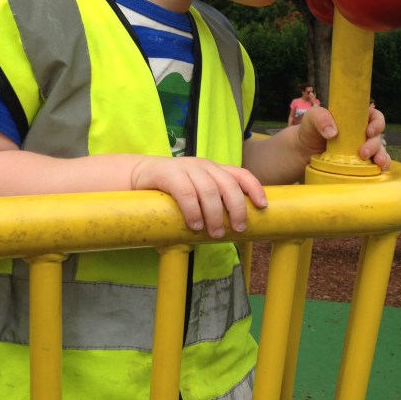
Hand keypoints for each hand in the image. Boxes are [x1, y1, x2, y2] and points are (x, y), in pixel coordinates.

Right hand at [130, 156, 267, 237]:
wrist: (138, 175)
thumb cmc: (172, 190)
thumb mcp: (196, 192)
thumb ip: (211, 203)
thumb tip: (229, 232)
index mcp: (214, 170)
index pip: (241, 174)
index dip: (254, 189)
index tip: (262, 206)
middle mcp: (204, 166)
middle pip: (228, 185)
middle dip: (236, 209)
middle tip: (238, 229)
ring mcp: (186, 168)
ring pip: (209, 191)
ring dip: (215, 215)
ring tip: (216, 233)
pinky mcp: (169, 174)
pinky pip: (186, 193)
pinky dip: (193, 211)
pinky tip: (195, 225)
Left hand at [296, 105, 390, 170]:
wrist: (302, 151)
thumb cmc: (309, 130)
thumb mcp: (312, 117)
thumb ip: (320, 118)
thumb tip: (333, 132)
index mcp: (355, 118)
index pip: (374, 116)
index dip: (377, 123)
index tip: (369, 131)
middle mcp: (361, 133)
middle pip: (377, 136)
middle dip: (375, 144)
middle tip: (363, 153)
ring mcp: (361, 149)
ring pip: (379, 151)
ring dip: (381, 157)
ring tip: (377, 163)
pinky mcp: (358, 164)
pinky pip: (374, 166)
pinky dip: (379, 169)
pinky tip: (378, 171)